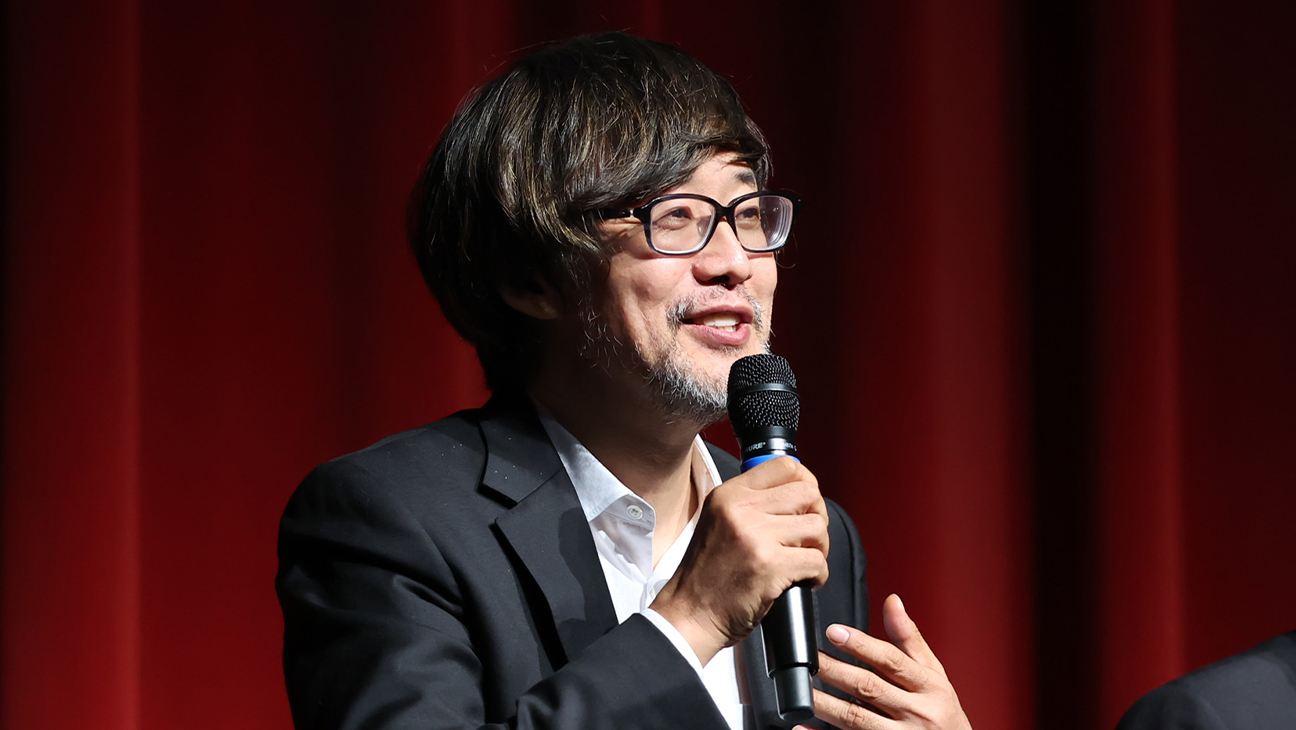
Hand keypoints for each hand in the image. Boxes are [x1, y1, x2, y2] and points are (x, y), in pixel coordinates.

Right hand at [651, 456, 828, 664]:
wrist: (690, 615)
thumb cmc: (705, 576)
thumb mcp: (717, 522)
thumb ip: (749, 505)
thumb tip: (795, 496)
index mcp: (729, 494)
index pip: (785, 466)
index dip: (806, 482)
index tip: (806, 503)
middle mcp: (742, 510)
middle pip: (808, 493)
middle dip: (817, 516)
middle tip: (808, 538)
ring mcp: (756, 537)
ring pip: (816, 527)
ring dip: (819, 547)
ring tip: (804, 561)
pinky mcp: (771, 566)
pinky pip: (817, 561)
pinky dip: (818, 575)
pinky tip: (803, 581)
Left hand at [801, 594, 971, 729]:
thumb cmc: (944, 714)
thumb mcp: (934, 673)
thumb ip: (910, 639)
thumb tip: (892, 601)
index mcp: (928, 686)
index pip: (891, 661)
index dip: (862, 645)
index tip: (834, 631)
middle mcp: (916, 712)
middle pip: (869, 688)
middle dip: (835, 671)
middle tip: (809, 658)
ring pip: (856, 718)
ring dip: (826, 704)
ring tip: (802, 688)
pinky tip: (803, 727)